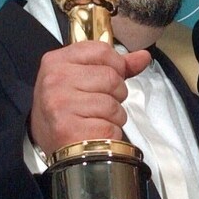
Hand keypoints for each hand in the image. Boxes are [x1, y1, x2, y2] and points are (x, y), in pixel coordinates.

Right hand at [29, 41, 150, 157]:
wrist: (57, 148)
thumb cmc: (70, 111)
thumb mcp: (84, 79)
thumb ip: (116, 66)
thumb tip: (143, 57)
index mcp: (57, 61)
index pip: (102, 50)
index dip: (116, 66)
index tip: (109, 78)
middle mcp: (55, 80)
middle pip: (111, 77)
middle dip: (116, 93)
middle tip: (99, 104)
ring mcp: (60, 104)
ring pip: (113, 103)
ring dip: (114, 116)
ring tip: (96, 119)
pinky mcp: (69, 129)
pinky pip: (110, 126)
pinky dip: (110, 133)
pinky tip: (95, 133)